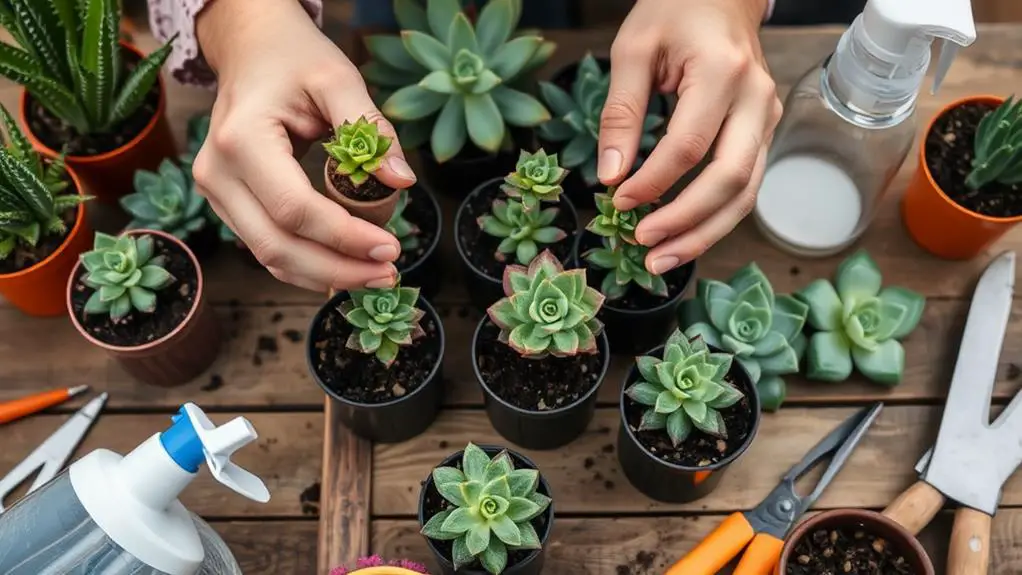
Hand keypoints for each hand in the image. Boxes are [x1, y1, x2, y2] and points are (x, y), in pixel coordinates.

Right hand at [193, 0, 415, 291]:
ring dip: (323, 274)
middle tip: (388, 275)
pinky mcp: (227, 203)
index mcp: (241, 140)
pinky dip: (307, 264)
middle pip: (277, 246)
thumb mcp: (337, 79)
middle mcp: (217, 173)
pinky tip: (346, 268)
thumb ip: (371, 127)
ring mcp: (215, 192)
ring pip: (269, 255)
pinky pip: (266, 246)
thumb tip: (402, 181)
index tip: (391, 248)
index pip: (296, 209)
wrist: (250, 49)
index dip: (345, 237)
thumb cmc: (293, 59)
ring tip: (374, 277)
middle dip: (337, 269)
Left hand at [597, 0, 781, 274]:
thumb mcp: (633, 50)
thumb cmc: (674, 13)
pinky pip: (746, 187)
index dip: (652, 182)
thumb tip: (610, 174)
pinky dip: (715, 218)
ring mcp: (767, 119)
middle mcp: (756, 100)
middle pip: (730, 179)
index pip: (688, 145)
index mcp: (724, 72)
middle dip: (686, 222)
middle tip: (644, 248)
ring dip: (705, 233)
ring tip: (662, 260)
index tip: (616, 200)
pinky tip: (684, 238)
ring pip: (746, 193)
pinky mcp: (763, 133)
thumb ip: (621, 112)